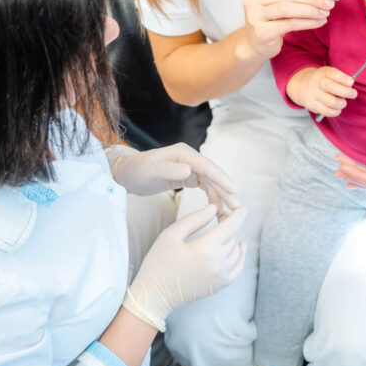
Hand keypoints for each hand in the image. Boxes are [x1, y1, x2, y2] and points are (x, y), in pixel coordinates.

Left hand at [107, 143, 238, 212]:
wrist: (127, 173)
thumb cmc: (138, 170)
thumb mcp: (151, 171)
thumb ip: (170, 170)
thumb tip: (189, 170)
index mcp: (184, 154)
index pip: (207, 166)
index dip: (221, 178)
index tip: (234, 190)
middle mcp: (190, 158)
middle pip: (213, 174)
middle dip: (225, 190)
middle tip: (237, 206)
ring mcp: (190, 167)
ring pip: (211, 182)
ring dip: (221, 196)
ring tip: (229, 212)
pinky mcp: (188, 176)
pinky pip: (205, 186)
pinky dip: (212, 197)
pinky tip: (217, 209)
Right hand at [123, 205, 246, 330]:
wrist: (154, 294)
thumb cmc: (159, 262)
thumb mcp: (171, 234)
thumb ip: (194, 219)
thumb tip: (213, 208)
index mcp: (205, 248)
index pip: (230, 227)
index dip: (238, 215)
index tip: (242, 208)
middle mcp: (217, 263)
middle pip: (232, 237)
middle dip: (230, 224)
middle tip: (220, 216)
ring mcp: (220, 276)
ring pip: (236, 251)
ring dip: (234, 238)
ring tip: (225, 230)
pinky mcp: (219, 286)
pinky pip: (237, 268)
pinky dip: (240, 256)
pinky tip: (239, 247)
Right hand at [238, 0, 333, 60]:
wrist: (255, 43)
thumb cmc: (271, 18)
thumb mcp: (279, 1)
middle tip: (328, 2)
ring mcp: (254, 15)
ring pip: (287, 8)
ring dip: (311, 10)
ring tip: (325, 13)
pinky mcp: (261, 32)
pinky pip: (289, 24)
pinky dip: (307, 23)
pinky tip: (318, 22)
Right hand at [287, 66, 356, 117]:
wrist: (302, 86)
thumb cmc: (323, 81)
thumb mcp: (329, 75)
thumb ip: (340, 80)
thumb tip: (350, 88)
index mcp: (323, 72)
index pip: (333, 74)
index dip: (343, 78)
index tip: (351, 82)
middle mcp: (317, 82)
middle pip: (331, 87)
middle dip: (346, 92)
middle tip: (353, 94)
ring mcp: (314, 94)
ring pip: (331, 102)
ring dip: (341, 104)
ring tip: (343, 102)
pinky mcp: (313, 106)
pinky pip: (328, 112)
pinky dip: (336, 111)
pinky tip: (337, 108)